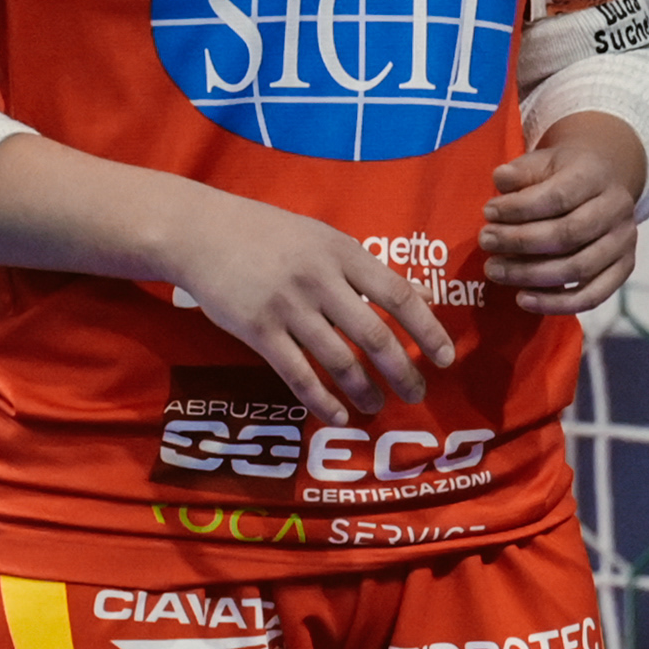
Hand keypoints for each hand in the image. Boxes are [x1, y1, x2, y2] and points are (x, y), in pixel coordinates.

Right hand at [153, 183, 455, 422]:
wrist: (202, 232)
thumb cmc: (270, 235)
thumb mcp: (324, 239)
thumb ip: (367, 270)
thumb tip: (420, 295)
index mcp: (343, 253)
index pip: (398, 295)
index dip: (427, 330)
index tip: (445, 358)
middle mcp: (320, 280)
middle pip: (373, 334)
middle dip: (402, 371)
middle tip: (418, 394)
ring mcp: (288, 306)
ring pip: (337, 360)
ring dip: (364, 389)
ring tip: (377, 406)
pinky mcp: (258, 330)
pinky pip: (297, 373)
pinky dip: (321, 399)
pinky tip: (338, 415)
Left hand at [482, 114, 643, 314]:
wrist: (606, 181)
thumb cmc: (566, 174)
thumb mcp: (544, 161)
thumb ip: (522, 171)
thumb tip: (501, 180)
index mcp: (596, 176)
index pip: (558, 197)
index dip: (519, 208)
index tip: (488, 212)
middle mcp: (617, 209)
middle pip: (567, 234)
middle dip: (520, 242)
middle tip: (486, 242)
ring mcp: (624, 242)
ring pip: (578, 269)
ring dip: (530, 275)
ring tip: (495, 271)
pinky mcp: (624, 269)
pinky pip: (592, 296)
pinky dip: (556, 304)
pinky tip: (523, 299)